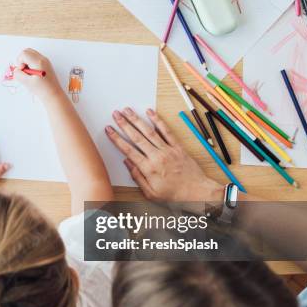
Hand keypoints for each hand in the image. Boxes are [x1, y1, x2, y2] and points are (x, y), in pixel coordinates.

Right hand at [13, 48, 61, 102]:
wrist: (54, 95)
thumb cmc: (42, 90)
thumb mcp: (27, 83)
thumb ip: (18, 74)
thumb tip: (16, 70)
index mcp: (38, 62)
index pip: (24, 53)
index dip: (19, 62)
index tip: (23, 71)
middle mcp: (43, 59)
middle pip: (27, 51)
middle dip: (22, 60)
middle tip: (24, 71)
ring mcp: (45, 61)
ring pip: (31, 55)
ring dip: (26, 62)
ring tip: (29, 74)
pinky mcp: (46, 65)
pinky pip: (35, 59)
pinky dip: (31, 64)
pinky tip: (33, 74)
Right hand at [106, 108, 223, 202]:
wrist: (197, 192)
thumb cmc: (174, 196)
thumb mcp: (151, 194)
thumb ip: (137, 177)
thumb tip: (127, 163)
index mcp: (148, 169)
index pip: (128, 150)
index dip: (116, 138)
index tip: (109, 130)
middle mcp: (157, 156)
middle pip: (136, 137)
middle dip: (124, 124)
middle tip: (115, 114)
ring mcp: (167, 150)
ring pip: (149, 131)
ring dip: (137, 119)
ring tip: (127, 110)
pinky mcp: (177, 147)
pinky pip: (166, 131)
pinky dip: (157, 120)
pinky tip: (150, 112)